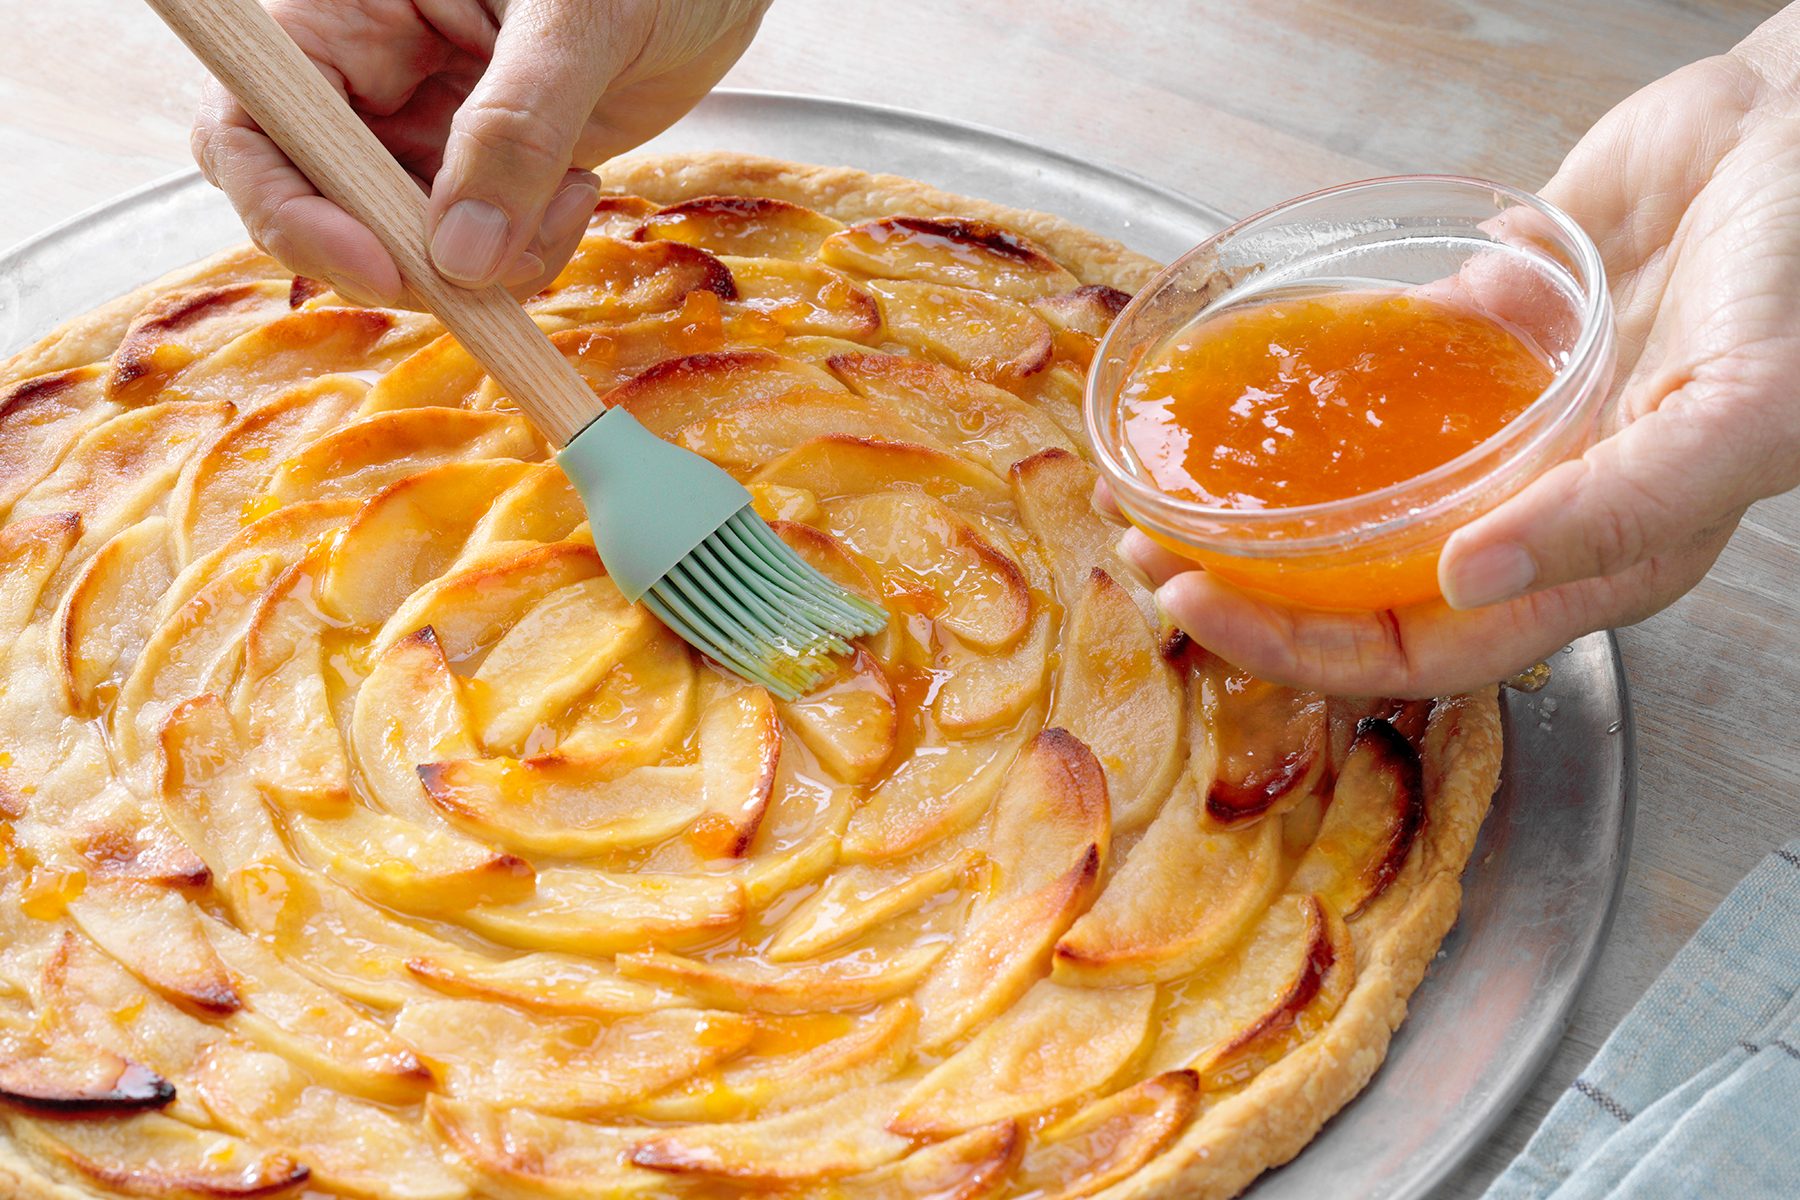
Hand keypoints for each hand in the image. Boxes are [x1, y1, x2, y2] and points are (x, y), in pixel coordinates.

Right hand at [190, 0, 770, 304]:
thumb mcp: (578, 21)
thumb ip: (518, 127)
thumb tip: (459, 256)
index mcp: (346, 11)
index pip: (249, 126)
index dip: (287, 209)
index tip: (380, 266)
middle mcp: (370, 76)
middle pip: (314, 206)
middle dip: (396, 259)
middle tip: (481, 276)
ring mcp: (426, 130)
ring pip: (405, 245)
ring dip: (481, 265)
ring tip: (567, 198)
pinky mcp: (488, 173)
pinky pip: (476, 251)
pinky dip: (522, 256)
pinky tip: (576, 194)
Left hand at [1119, 9, 1799, 695]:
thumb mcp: (1733, 414)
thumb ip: (1614, 509)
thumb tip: (1469, 581)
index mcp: (1589, 557)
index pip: (1421, 646)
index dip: (1303, 644)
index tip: (1198, 605)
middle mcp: (1529, 508)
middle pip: (1362, 585)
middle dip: (1249, 587)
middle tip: (1145, 550)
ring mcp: (1495, 429)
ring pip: (1350, 496)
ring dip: (1255, 504)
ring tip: (1155, 482)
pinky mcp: (1475, 339)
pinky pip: (1368, 383)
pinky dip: (1300, 392)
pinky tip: (1230, 387)